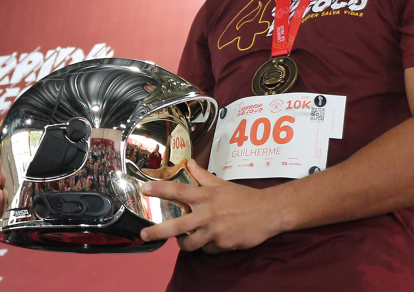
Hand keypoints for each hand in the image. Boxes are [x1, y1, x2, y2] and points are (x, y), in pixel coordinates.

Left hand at [139, 160, 282, 253]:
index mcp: (206, 196)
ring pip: (189, 244)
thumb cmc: (244, 197)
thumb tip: (189, 162)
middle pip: (176, 226)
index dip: (160, 189)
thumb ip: (203, 176)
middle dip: (157, 232)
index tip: (145, 189)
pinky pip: (207, 249)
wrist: (268, 212)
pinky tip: (214, 239)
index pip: (179, 191)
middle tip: (145, 235)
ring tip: (184, 240)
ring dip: (184, 244)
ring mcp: (215, 231)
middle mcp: (208, 213)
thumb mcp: (222, 184)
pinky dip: (208, 246)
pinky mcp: (223, 244)